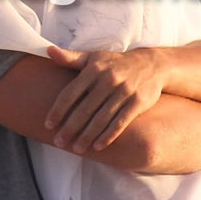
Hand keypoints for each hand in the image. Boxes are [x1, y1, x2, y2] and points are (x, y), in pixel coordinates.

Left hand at [44, 45, 168, 152]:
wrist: (152, 65)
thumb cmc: (115, 63)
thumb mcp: (94, 57)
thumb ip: (71, 58)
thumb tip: (48, 51)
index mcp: (94, 69)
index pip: (70, 93)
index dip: (58, 110)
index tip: (48, 125)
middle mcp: (108, 80)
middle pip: (84, 109)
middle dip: (70, 128)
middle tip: (59, 142)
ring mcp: (124, 91)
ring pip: (101, 119)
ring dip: (87, 136)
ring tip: (76, 149)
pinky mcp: (137, 102)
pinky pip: (120, 122)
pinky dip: (108, 136)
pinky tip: (98, 147)